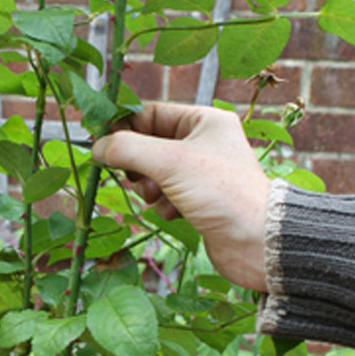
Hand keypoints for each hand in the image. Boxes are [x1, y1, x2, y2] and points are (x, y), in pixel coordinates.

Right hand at [91, 102, 269, 290]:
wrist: (258, 241)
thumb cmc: (221, 193)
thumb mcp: (169, 163)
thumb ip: (127, 149)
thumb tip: (97, 147)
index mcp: (204, 120)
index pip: (150, 113)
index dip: (124, 129)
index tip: (101, 146)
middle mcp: (205, 141)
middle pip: (150, 144)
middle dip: (138, 164)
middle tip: (137, 179)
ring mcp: (203, 172)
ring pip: (156, 172)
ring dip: (149, 187)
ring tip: (158, 198)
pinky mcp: (201, 199)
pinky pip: (167, 194)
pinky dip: (164, 204)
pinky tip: (175, 213)